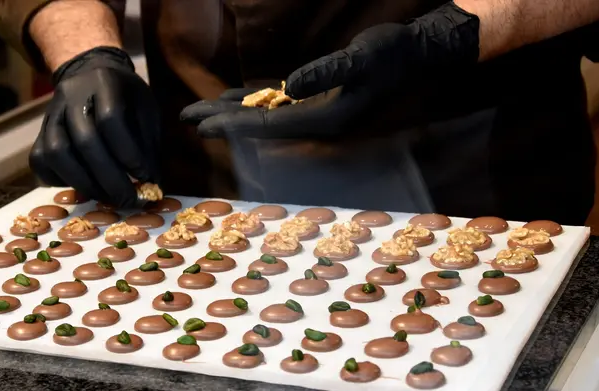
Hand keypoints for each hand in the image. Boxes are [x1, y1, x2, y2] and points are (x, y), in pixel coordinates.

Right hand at [31, 47, 160, 207]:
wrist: (89, 75)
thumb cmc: (125, 98)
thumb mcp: (145, 110)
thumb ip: (149, 144)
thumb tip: (151, 183)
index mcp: (104, 82)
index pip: (111, 118)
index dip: (128, 152)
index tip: (145, 176)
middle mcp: (70, 95)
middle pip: (84, 140)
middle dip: (109, 178)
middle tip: (129, 199)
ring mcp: (50, 114)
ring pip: (57, 153)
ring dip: (85, 183)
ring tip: (108, 198)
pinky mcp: (38, 133)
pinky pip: (42, 161)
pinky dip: (62, 180)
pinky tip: (85, 187)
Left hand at [180, 2, 479, 138]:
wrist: (414, 54)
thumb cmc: (390, 55)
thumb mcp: (360, 59)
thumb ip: (326, 72)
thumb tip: (289, 86)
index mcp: (323, 120)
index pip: (267, 127)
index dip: (230, 125)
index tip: (200, 123)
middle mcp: (315, 123)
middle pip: (257, 127)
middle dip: (220, 122)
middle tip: (184, 118)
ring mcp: (315, 113)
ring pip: (263, 117)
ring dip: (230, 113)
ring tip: (198, 110)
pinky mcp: (316, 100)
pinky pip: (276, 106)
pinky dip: (251, 102)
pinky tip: (231, 98)